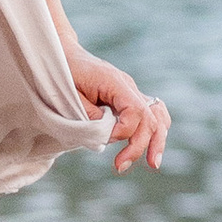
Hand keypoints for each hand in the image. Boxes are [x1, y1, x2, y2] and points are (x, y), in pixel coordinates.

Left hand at [69, 47, 170, 172]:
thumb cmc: (64, 73)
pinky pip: (151, 113)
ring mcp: (131, 91)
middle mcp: (128, 85)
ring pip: (157, 115)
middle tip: (121, 166)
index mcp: (115, 81)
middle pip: (150, 117)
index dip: (124, 131)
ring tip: (153, 164)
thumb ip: (89, 115)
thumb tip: (107, 135)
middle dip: (141, 145)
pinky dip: (155, 131)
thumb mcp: (69, 94)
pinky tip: (151, 148)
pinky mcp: (129, 98)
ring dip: (157, 140)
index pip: (135, 110)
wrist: (64, 54)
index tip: (106, 140)